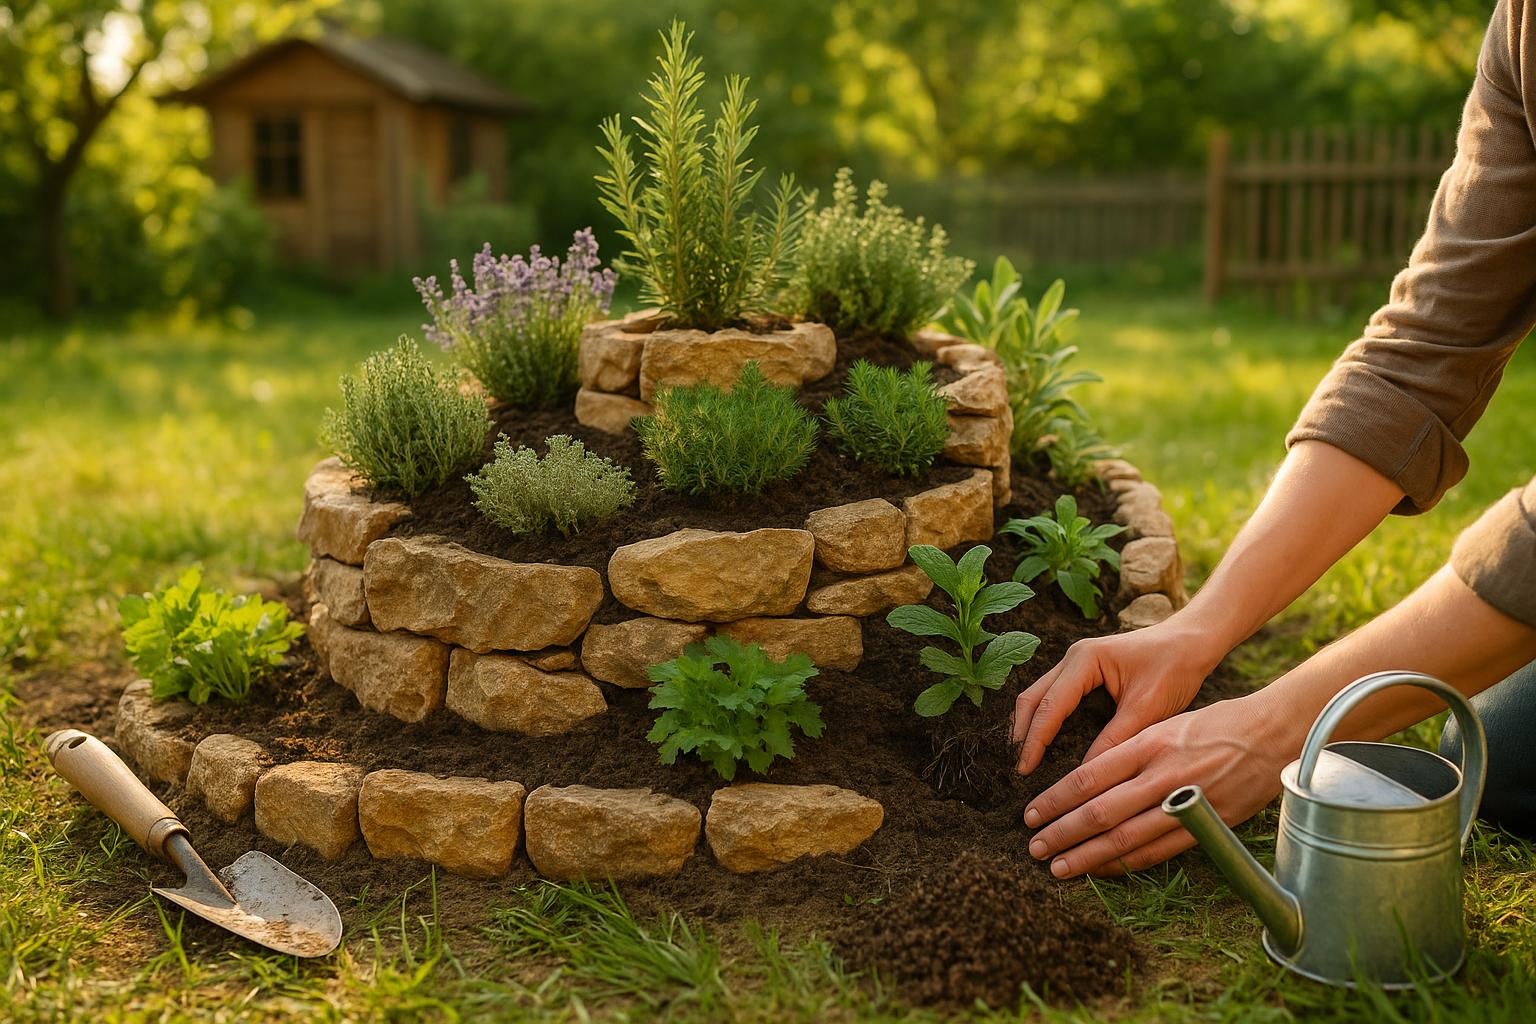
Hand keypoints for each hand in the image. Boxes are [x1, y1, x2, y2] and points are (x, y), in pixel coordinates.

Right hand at [1010, 619, 1223, 774]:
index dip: (1035, 740)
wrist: (1193, 641)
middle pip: (1032, 697)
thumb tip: (1087, 774)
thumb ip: (1115, 739)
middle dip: (1022, 732)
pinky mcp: (1084, 672)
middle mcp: (1073, 658)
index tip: (1025, 769)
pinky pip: (1053, 696)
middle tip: (1016, 767)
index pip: (1050, 706)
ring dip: (1029, 725)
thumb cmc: (1174, 668)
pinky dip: (1044, 718)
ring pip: (1039, 695)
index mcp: (1085, 660)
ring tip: (1024, 758)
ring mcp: (1076, 663)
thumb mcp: (1147, 708)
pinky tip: (1044, 741)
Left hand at [1022, 690, 1293, 876]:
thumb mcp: (1164, 725)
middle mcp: (1161, 775)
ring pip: (1125, 838)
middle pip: (1099, 811)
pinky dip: (1125, 863)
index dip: (1055, 800)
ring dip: (1087, 856)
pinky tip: (1101, 869)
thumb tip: (1088, 778)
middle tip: (1033, 847)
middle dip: (1061, 833)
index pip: (1088, 777)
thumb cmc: (1216, 724)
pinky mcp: (1206, 826)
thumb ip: (1128, 752)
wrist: (1272, 732)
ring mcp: (1185, 803)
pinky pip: (1157, 851)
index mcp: (1147, 744)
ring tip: (1057, 867)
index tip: (1031, 814)